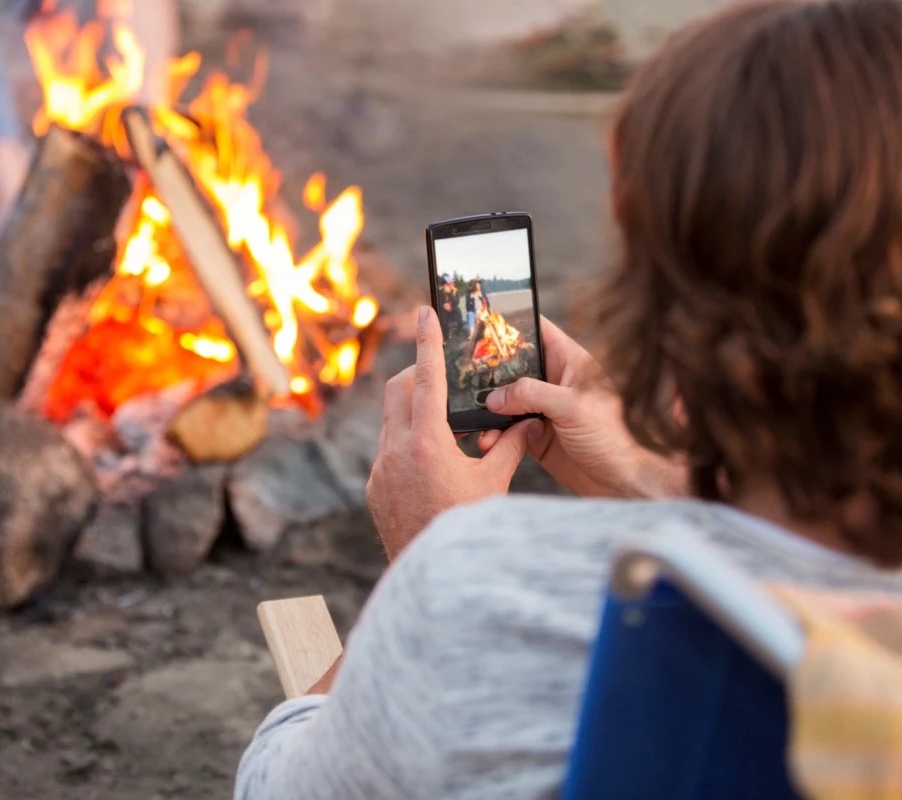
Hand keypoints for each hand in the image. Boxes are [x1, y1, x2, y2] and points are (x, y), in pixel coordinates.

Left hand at [366, 306, 540, 559]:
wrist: (432, 574)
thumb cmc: (468, 529)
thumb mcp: (494, 484)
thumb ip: (509, 445)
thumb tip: (527, 421)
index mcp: (428, 443)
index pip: (426, 377)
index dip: (427, 340)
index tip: (424, 312)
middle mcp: (396, 450)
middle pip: (398, 389)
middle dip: (417, 373)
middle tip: (440, 371)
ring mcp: (379, 469)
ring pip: (391, 420)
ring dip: (413, 411)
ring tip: (442, 421)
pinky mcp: (373, 487)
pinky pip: (387, 450)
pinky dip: (407, 442)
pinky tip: (431, 461)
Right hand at [479, 318, 687, 498]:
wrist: (625, 484)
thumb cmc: (616, 437)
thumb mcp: (573, 406)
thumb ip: (532, 394)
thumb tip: (497, 396)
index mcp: (571, 364)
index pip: (539, 332)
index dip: (513, 325)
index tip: (483, 323)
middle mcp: (555, 383)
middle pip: (514, 367)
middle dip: (490, 373)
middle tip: (464, 377)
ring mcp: (545, 411)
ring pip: (506, 402)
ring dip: (489, 410)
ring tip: (477, 419)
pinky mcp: (537, 438)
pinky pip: (508, 430)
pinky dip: (496, 435)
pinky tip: (490, 440)